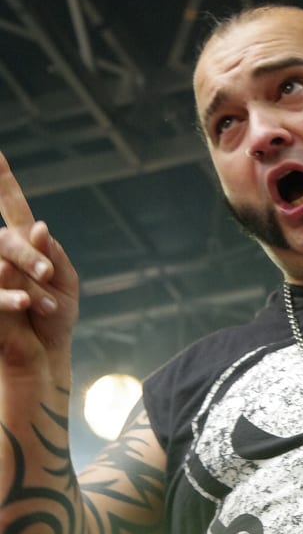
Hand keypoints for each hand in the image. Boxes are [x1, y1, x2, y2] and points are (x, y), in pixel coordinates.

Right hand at [0, 151, 78, 370]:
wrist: (44, 354)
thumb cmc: (56, 318)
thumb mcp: (66, 283)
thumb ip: (53, 254)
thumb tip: (36, 228)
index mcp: (25, 242)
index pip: (12, 203)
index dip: (3, 179)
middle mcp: (3, 253)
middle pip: (9, 239)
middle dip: (33, 259)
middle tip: (50, 277)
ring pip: (3, 263)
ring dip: (31, 286)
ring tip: (48, 306)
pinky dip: (12, 297)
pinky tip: (26, 305)